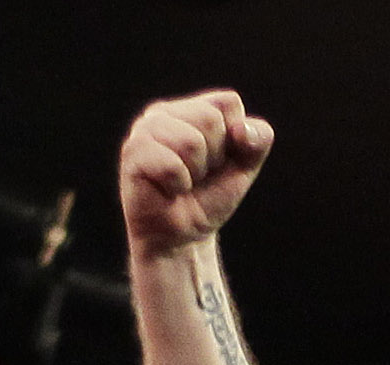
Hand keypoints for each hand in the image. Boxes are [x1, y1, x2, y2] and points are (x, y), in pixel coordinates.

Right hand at [120, 91, 273, 261]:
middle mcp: (165, 112)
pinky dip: (179, 185)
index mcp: (191, 108)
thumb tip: (243, 130)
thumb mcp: (242, 169)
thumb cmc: (208, 198)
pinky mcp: (133, 153)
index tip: (219, 161)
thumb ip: (256, 143)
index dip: (235, 139)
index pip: (228, 104)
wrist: (182, 236)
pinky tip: (168, 189)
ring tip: (183, 181)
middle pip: (210, 119)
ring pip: (191, 141)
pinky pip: (172, 165)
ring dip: (196, 172)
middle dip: (214, 157)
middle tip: (198, 175)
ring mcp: (145, 129)